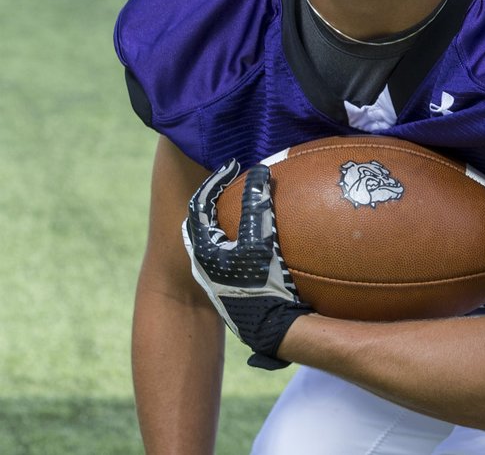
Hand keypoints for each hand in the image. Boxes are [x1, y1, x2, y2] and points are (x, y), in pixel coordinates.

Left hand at [182, 160, 312, 369]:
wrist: (274, 332)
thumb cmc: (264, 286)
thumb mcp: (261, 239)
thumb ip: (257, 204)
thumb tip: (259, 171)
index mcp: (203, 249)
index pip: (199, 203)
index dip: (214, 179)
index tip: (233, 164)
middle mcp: (204, 261)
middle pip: (205, 218)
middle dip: (220, 195)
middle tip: (238, 177)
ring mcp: (217, 274)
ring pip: (218, 233)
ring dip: (232, 213)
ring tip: (251, 197)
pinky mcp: (233, 282)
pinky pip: (233, 246)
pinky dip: (244, 230)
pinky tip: (268, 230)